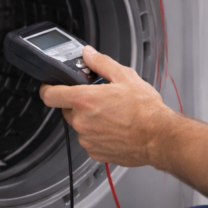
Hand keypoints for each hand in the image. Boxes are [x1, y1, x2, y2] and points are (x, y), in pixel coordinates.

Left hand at [39, 46, 179, 167]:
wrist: (159, 136)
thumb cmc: (145, 110)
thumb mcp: (124, 76)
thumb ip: (101, 63)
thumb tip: (88, 54)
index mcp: (84, 100)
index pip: (50, 95)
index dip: (48, 88)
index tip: (51, 86)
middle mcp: (82, 121)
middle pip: (67, 109)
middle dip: (79, 103)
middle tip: (99, 98)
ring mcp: (87, 139)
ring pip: (81, 125)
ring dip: (90, 119)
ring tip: (113, 115)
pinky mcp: (95, 153)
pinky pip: (90, 140)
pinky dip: (99, 134)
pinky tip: (115, 128)